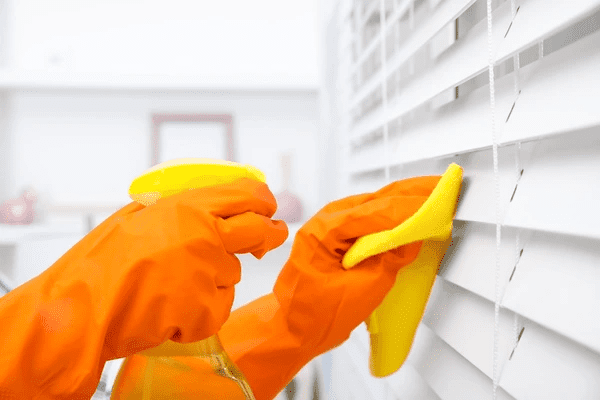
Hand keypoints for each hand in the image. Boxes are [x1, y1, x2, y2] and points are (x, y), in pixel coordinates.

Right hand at [0, 178, 286, 398]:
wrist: (82, 309)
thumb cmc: (101, 261)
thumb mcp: (136, 214)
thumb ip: (175, 206)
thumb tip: (201, 202)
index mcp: (189, 208)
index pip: (247, 195)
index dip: (263, 199)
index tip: (267, 205)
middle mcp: (207, 237)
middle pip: (260, 231)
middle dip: (269, 233)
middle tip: (269, 236)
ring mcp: (210, 276)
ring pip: (233, 273)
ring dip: (216, 277)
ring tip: (174, 284)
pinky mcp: (207, 312)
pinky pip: (220, 305)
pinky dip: (204, 307)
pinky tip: (173, 307)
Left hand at [219, 175, 440, 399]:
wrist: (293, 329)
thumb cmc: (316, 315)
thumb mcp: (363, 290)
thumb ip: (390, 260)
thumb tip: (414, 237)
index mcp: (325, 231)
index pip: (376, 210)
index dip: (410, 205)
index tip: (438, 200)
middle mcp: (325, 220)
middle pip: (375, 199)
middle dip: (409, 193)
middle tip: (440, 187)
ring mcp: (329, 225)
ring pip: (372, 204)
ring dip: (401, 201)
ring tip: (431, 196)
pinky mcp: (336, 235)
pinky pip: (367, 217)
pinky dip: (389, 215)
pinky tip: (407, 214)